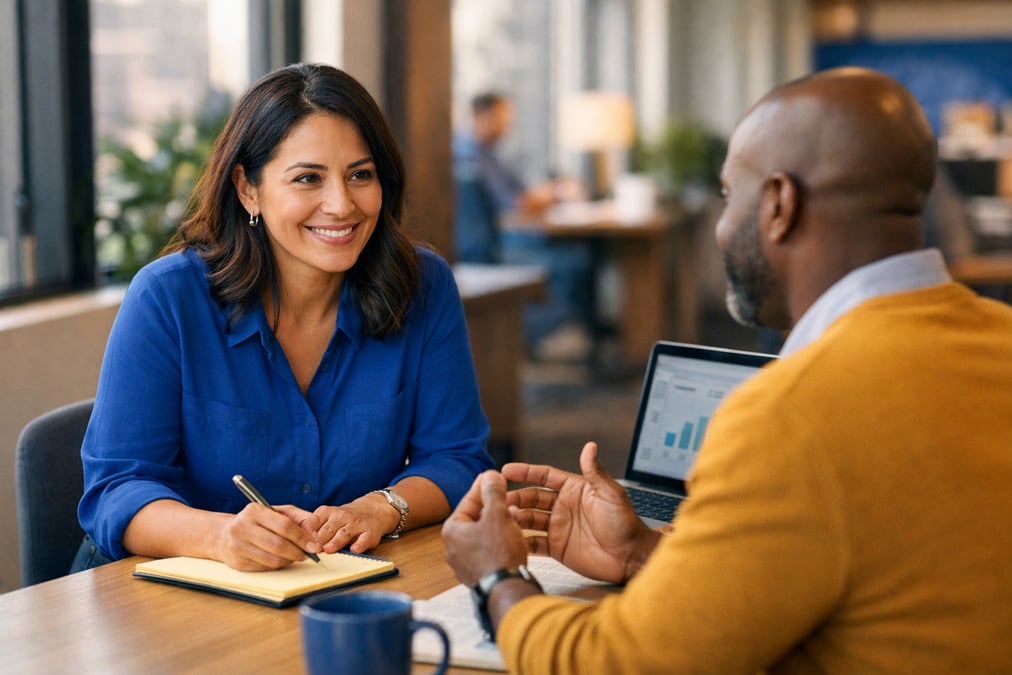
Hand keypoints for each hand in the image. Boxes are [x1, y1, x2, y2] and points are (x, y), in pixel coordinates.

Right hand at [217, 503, 322, 570]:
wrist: (223, 534)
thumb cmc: (257, 522)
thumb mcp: (277, 512)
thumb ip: (299, 518)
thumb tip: (315, 530)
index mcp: (254, 511)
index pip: (284, 526)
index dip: (303, 537)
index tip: (315, 545)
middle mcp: (242, 527)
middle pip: (278, 544)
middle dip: (298, 551)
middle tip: (308, 554)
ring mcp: (237, 546)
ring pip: (273, 559)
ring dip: (290, 560)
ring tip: (296, 556)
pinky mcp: (237, 562)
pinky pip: (265, 567)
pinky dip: (278, 565)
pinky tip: (281, 559)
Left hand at [297, 493, 400, 554]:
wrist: (374, 510)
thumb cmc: (346, 518)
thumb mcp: (329, 516)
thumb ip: (314, 527)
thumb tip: (295, 542)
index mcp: (329, 512)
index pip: (315, 521)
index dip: (307, 533)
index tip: (299, 541)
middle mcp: (343, 516)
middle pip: (328, 529)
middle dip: (319, 540)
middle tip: (312, 550)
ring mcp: (357, 524)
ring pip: (344, 534)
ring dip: (336, 542)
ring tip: (329, 549)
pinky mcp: (370, 533)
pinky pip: (364, 539)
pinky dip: (359, 544)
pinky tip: (354, 549)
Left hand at [442, 471, 528, 586]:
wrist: (506, 590)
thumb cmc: (499, 554)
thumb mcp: (498, 515)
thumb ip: (493, 493)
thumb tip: (490, 476)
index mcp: (452, 530)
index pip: (468, 500)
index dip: (484, 486)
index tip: (492, 476)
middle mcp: (453, 547)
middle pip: (475, 518)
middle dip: (493, 505)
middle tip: (506, 495)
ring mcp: (464, 563)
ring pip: (482, 534)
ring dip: (498, 523)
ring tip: (515, 515)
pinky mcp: (477, 573)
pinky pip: (487, 550)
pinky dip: (499, 540)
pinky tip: (513, 537)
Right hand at [504, 442, 660, 583]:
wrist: (630, 557)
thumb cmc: (625, 523)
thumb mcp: (610, 494)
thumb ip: (595, 472)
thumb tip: (590, 446)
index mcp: (574, 490)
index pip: (545, 476)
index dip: (526, 472)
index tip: (507, 470)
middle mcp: (563, 506)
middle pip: (532, 498)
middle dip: (517, 497)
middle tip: (502, 499)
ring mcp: (559, 527)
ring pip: (530, 519)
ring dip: (517, 518)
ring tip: (507, 517)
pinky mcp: (557, 548)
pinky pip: (535, 542)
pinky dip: (522, 540)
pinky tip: (512, 538)